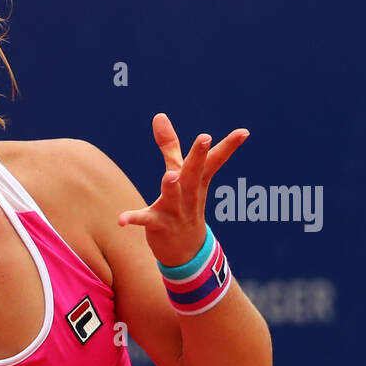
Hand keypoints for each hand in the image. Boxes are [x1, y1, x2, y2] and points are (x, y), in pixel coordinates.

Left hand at [117, 113, 248, 266]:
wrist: (187, 250)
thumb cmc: (184, 205)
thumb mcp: (180, 174)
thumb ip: (169, 146)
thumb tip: (159, 115)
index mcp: (196, 180)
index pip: (213, 161)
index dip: (228, 146)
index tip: (244, 132)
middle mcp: (188, 194)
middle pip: (194, 173)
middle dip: (199, 156)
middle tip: (205, 137)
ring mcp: (175, 211)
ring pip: (174, 197)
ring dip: (172, 187)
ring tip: (169, 176)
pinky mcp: (159, 225)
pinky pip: (146, 221)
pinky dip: (134, 218)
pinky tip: (121, 220)